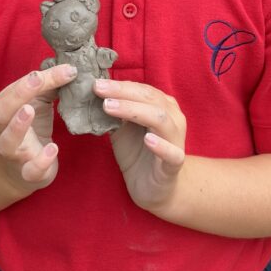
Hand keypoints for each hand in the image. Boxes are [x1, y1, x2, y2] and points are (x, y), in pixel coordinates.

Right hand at [0, 64, 75, 195]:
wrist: (18, 171)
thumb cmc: (29, 129)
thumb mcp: (37, 104)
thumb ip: (48, 86)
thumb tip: (70, 67)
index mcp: (2, 108)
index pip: (16, 89)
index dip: (38, 78)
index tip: (67, 69)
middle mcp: (2, 130)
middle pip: (4, 110)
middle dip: (19, 93)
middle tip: (37, 79)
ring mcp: (12, 154)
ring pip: (8, 141)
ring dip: (18, 126)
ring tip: (30, 110)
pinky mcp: (26, 173)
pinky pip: (30, 169)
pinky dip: (40, 160)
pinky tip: (53, 148)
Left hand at [94, 78, 185, 212]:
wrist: (154, 188)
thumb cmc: (138, 153)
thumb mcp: (122, 128)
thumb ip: (114, 112)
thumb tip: (94, 93)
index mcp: (163, 105)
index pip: (142, 89)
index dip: (119, 85)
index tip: (96, 82)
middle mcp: (173, 118)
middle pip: (150, 99)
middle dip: (122, 92)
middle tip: (98, 89)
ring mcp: (176, 140)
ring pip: (160, 120)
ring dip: (134, 111)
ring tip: (109, 108)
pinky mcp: (175, 164)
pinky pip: (172, 153)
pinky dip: (161, 145)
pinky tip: (148, 139)